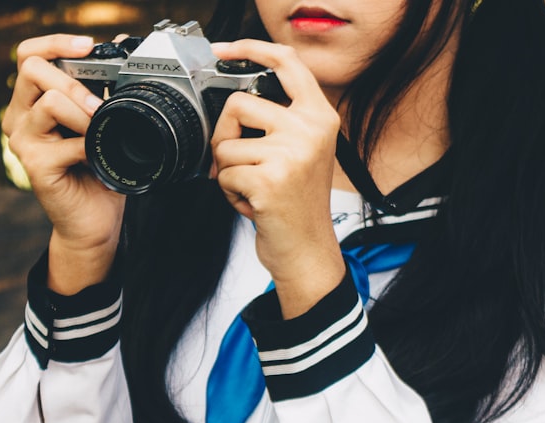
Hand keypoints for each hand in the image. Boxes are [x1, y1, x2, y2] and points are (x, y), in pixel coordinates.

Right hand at [2, 34, 125, 293]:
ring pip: (47, 101)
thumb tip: (122, 47)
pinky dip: (88, 144)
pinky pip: (63, 140)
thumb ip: (104, 92)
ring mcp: (23, 141)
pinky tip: (97, 156)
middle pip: (31, 69)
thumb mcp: (104, 126)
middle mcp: (21, 118)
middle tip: (100, 105)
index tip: (89, 46)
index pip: (28, 55)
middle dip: (74, 81)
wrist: (95, 223)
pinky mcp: (33, 164)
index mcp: (34, 103)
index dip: (55, 43)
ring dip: (83, 112)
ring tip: (101, 131)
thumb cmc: (100, 174)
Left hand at [210, 40, 345, 318]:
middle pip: (239, 104)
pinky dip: (229, 193)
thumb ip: (281, 120)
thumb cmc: (298, 204)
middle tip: (240, 160)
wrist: (307, 250)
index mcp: (320, 118)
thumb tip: (232, 99)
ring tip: (255, 188)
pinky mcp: (269, 180)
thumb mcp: (302, 152)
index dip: (253, 48)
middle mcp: (310, 130)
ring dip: (228, 171)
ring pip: (225, 144)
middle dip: (225, 135)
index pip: (288, 64)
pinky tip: (253, 203)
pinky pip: (223, 174)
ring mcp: (291, 154)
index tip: (224, 50)